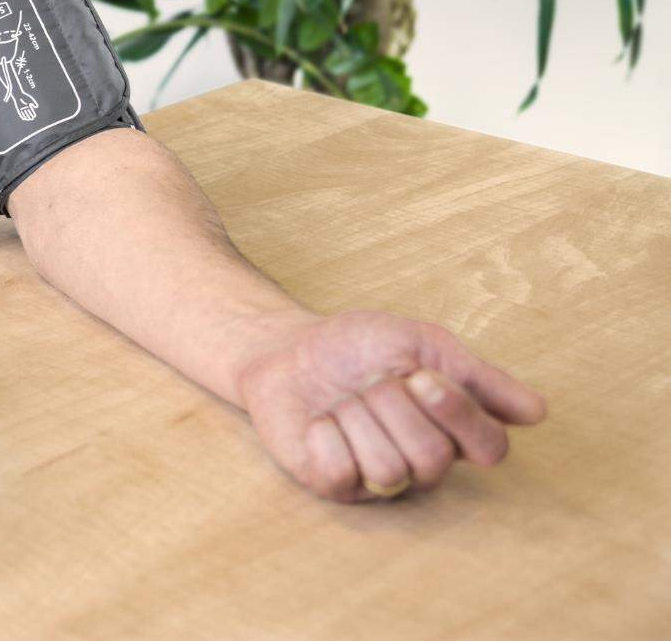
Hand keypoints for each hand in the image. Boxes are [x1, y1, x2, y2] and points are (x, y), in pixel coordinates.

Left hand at [234, 310, 546, 501]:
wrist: (289, 347)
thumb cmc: (359, 345)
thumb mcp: (422, 343)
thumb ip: (477, 376)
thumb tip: (539, 413)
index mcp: (454, 428)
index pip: (490, 447)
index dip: (456, 413)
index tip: (419, 375)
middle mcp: (424, 462)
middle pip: (434, 458)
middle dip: (392, 407)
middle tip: (370, 385)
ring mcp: (380, 479)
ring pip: (388, 469)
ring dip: (356, 419)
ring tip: (344, 403)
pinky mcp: (335, 486)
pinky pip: (342, 472)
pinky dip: (324, 435)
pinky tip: (319, 423)